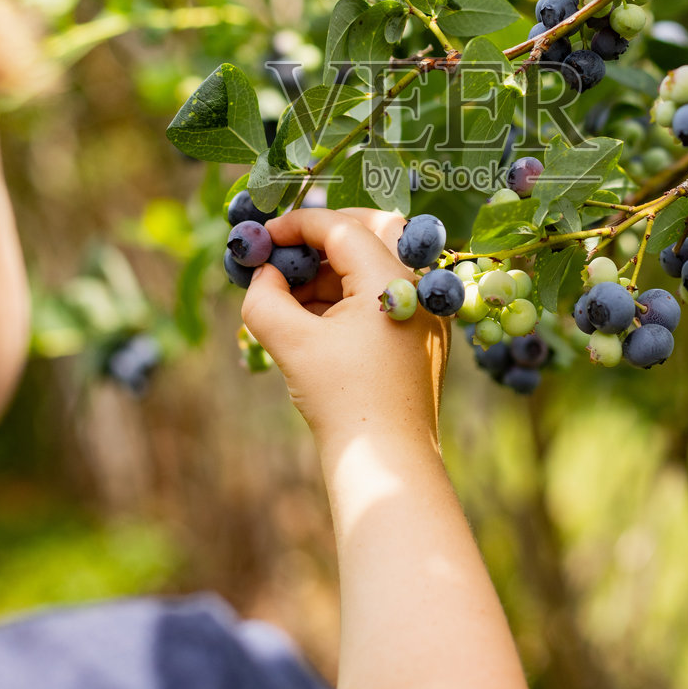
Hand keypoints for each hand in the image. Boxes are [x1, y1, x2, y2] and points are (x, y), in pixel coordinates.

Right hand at [241, 208, 449, 449]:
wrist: (385, 462)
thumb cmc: (341, 399)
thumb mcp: (290, 343)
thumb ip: (265, 298)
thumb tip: (263, 274)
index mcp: (393, 278)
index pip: (342, 228)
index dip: (296, 226)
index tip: (262, 238)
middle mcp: (419, 287)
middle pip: (372, 232)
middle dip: (324, 237)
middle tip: (285, 251)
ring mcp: (424, 313)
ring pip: (376, 266)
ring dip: (331, 271)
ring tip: (287, 297)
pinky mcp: (420, 338)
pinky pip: (383, 298)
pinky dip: (347, 298)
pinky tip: (311, 320)